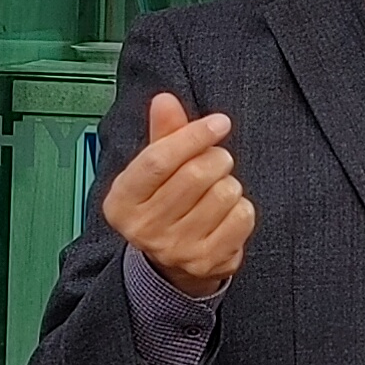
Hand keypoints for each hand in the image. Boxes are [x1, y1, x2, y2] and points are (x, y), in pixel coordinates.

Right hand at [101, 91, 254, 298]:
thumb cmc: (165, 204)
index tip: (219, 123)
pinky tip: (227, 214)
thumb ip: (163, 133)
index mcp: (122, 201)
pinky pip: (241, 217)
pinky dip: (242, 208)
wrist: (171, 264)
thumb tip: (164, 100)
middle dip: (216, 158)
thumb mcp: (156, 170)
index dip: (193, 135)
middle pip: (195, 174)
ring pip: (223, 194)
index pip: (159, 159)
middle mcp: (142, 229)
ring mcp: (174, 249)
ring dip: (229, 184)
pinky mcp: (206, 262)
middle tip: (218, 161)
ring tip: (218, 191)